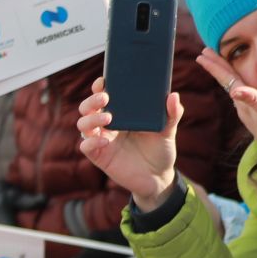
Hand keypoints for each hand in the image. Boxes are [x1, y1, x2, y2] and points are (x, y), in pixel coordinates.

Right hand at [77, 78, 182, 202]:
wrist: (159, 177)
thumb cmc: (161, 150)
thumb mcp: (168, 131)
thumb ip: (172, 114)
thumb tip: (173, 96)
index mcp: (120, 113)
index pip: (103, 96)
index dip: (99, 87)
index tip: (104, 80)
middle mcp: (107, 125)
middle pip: (87, 107)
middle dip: (92, 100)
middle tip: (105, 98)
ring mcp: (101, 140)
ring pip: (83, 124)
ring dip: (91, 119)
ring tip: (108, 118)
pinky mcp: (100, 156)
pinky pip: (86, 146)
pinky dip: (92, 141)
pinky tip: (105, 140)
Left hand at [197, 47, 256, 171]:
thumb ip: (254, 100)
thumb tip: (234, 91)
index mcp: (245, 102)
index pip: (227, 79)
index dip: (215, 66)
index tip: (203, 54)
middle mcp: (244, 107)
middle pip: (227, 82)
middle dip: (216, 67)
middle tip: (205, 54)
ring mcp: (250, 113)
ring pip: (234, 88)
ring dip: (225, 75)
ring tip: (219, 66)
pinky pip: (244, 95)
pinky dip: (238, 85)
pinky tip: (241, 87)